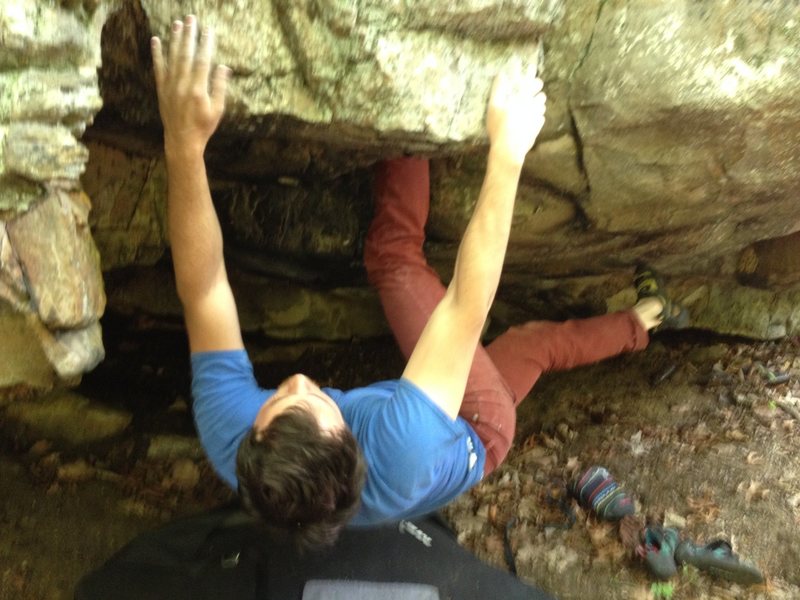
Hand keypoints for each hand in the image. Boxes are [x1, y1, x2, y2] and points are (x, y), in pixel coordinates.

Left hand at [151, 15, 228, 155]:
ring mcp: (170, 85)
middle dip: (189, 35)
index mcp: (198, 89)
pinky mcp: (161, 89)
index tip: (208, 30)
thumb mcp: (217, 110)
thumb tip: (223, 67)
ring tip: (177, 23)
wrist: (182, 140)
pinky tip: (156, 40)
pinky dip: (157, 53)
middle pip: (186, 54)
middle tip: (191, 19)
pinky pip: (158, 67)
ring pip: (172, 57)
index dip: (206, 44)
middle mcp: (182, 84)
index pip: (203, 60)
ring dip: (174, 39)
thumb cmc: (203, 126)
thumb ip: (219, 87)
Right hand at [486, 59, 545, 165]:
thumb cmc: (498, 127)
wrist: (508, 149)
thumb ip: (498, 89)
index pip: (530, 80)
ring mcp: (537, 117)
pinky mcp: (538, 128)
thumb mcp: (493, 107)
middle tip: (531, 88)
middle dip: (536, 88)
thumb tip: (500, 75)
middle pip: (540, 93)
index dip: (530, 72)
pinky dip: (537, 116)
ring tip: (531, 103)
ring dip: (537, 102)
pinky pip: (540, 118)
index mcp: (523, 98)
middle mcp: (533, 105)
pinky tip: (530, 119)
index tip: (530, 66)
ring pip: (541, 104)